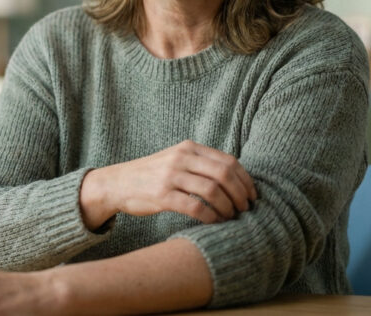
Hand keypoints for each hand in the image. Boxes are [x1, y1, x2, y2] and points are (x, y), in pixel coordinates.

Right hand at [79, 140, 257, 229]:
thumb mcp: (175, 159)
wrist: (118, 183)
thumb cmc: (152, 175)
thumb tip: (236, 178)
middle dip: (240, 194)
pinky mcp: (162, 196)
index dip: (245, 180)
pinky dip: (211, 217)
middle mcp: (181, 158)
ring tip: (231, 217)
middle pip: (224, 174)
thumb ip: (200, 163)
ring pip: (213, 191)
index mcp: (188, 147)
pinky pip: (196, 207)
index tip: (252, 195)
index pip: (228, 161)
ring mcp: (171, 176)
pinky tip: (215, 222)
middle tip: (246, 208)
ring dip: (228, 207)